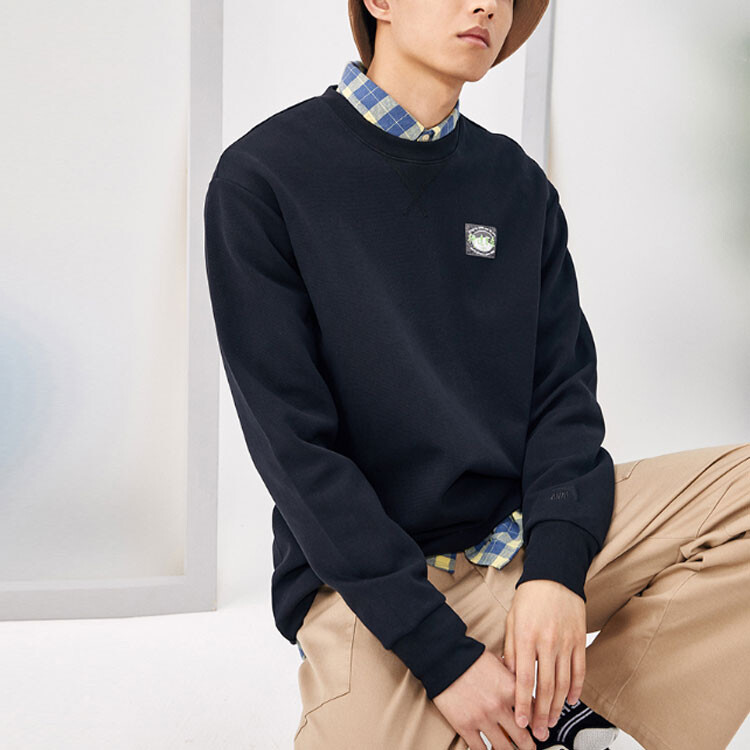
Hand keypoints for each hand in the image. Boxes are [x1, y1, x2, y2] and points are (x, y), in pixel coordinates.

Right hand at [432, 649, 535, 749]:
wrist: (444, 657)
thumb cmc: (470, 657)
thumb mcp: (499, 663)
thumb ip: (513, 680)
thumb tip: (524, 692)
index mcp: (510, 689)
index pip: (535, 716)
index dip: (540, 727)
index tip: (541, 733)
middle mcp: (499, 706)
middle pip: (524, 739)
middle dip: (530, 747)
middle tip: (531, 748)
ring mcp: (482, 718)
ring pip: (505, 749)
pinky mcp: (465, 726)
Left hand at [503, 579, 586, 742]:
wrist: (554, 576)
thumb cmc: (529, 598)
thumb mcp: (511, 620)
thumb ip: (510, 649)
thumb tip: (509, 676)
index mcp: (526, 637)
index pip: (523, 679)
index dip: (522, 704)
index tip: (520, 721)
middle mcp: (547, 642)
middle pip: (545, 687)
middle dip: (541, 713)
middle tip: (539, 731)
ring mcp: (566, 642)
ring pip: (563, 683)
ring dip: (558, 706)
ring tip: (552, 721)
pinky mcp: (580, 640)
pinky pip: (579, 670)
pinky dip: (576, 689)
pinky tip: (571, 701)